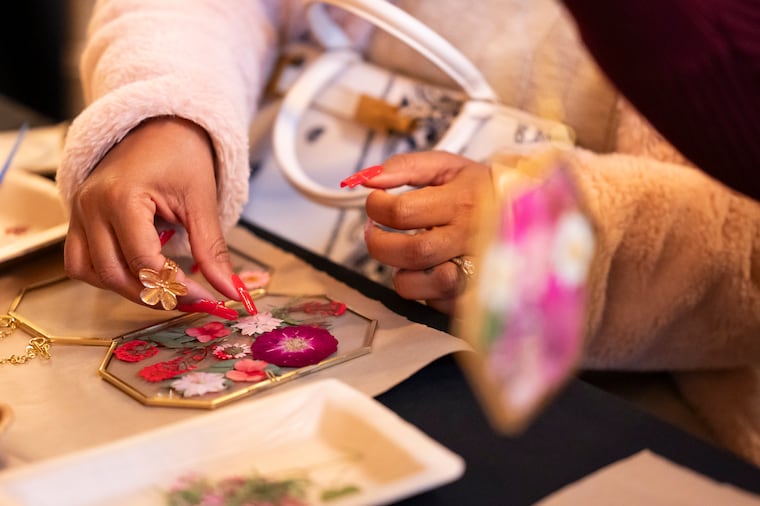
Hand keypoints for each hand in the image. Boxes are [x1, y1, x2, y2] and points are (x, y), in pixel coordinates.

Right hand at [64, 116, 240, 308]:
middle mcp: (91, 206)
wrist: (160, 123)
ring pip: (90, 273)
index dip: (176, 288)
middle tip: (192, 299)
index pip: (144, 261)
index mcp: (120, 197)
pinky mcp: (79, 217)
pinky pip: (82, 260)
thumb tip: (230, 292)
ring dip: (127, 288)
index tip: (208, 299)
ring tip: (166, 286)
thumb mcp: (202, 200)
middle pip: (113, 274)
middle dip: (153, 295)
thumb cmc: (181, 152)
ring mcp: (79, 212)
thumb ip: (212, 250)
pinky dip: (108, 274)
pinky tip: (140, 270)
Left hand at [361, 151, 492, 312]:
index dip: (377, 207)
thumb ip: (406, 167)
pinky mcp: (475, 294)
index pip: (402, 211)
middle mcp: (470, 237)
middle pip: (411, 251)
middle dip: (379, 244)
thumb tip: (370, 180)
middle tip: (375, 234)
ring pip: (421, 284)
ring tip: (403, 257)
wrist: (528, 212)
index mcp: (462, 201)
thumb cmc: (480, 190)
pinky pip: (435, 302)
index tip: (376, 204)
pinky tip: (428, 272)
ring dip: (401, 272)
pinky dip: (423, 291)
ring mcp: (475, 269)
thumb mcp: (448, 166)